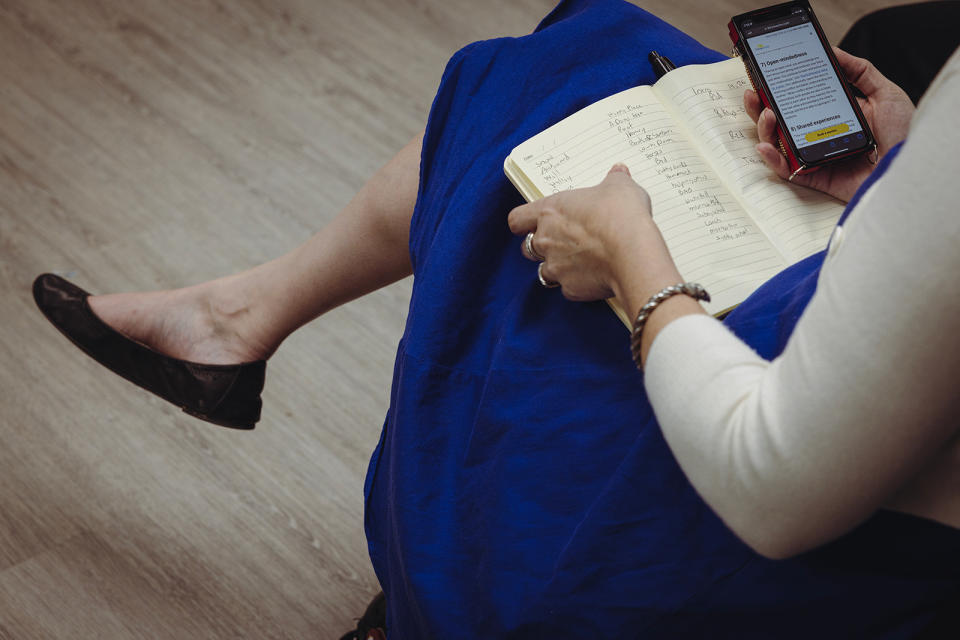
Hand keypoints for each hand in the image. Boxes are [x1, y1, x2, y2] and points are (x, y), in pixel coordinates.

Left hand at [507, 165, 679, 304]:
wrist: (633, 253)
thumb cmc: (622, 215)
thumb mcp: (621, 187)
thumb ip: (615, 179)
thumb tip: (619, 172)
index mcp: (550, 212)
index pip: (517, 219)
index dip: (523, 222)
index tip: (531, 223)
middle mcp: (546, 241)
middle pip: (528, 247)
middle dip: (541, 247)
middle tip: (562, 242)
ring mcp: (556, 267)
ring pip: (545, 272)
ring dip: (558, 268)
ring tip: (581, 262)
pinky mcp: (571, 289)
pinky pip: (568, 288)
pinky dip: (579, 284)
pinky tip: (596, 277)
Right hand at [745, 47, 914, 201]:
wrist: (909, 167)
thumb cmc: (903, 135)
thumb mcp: (885, 92)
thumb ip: (860, 70)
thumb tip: (832, 51)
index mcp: (834, 115)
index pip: (800, 101)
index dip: (781, 91)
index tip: (767, 78)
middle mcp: (821, 135)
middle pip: (782, 121)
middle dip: (762, 107)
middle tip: (755, 93)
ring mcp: (815, 156)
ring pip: (779, 143)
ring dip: (765, 128)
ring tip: (767, 114)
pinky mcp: (814, 176)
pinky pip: (786, 170)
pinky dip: (772, 158)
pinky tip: (766, 145)